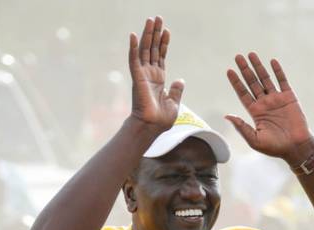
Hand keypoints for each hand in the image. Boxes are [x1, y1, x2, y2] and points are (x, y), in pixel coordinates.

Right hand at [128, 17, 183, 131]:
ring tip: (150, 20)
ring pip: (144, 50)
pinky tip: (133, 35)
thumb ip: (176, 90)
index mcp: (158, 79)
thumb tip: (180, 80)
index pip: (160, 56)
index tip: (166, 31)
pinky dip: (132, 47)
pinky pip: (134, 59)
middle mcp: (149, 74)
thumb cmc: (161, 119)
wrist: (152, 126)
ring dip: (147, 34)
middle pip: (152, 49)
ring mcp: (142, 75)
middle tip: (157, 18)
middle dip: (155, 33)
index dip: (163, 43)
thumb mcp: (174, 102)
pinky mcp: (137, 77)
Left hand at [225, 53, 313, 164]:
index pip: (243, 93)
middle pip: (252, 82)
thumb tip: (227, 116)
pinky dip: (278, 71)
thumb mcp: (254, 139)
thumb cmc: (275, 147)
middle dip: (245, 70)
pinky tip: (272, 61)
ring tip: (251, 54)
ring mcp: (277, 99)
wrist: (296, 148)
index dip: (236, 82)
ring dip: (258, 67)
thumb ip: (241, 127)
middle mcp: (264, 103)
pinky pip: (282, 81)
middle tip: (237, 56)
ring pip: (265, 79)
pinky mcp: (289, 98)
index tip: (229, 71)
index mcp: (255, 112)